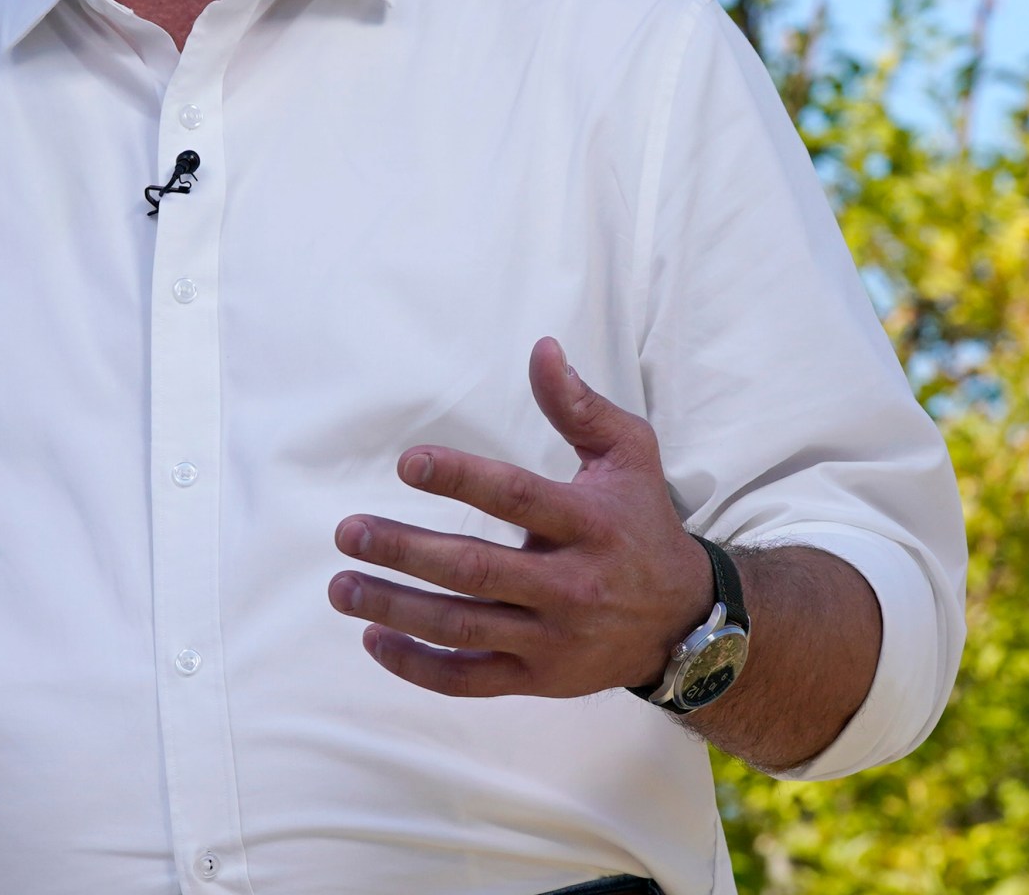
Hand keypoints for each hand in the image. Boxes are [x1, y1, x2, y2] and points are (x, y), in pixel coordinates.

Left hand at [328, 337, 715, 698]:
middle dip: (405, 551)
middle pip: (476, 571)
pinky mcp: (539, 678)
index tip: (407, 464)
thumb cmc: (642, 524)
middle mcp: (571, 585)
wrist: (686, 623)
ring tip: (341, 586)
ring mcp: (552, 638)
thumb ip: (580, 406)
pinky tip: (374, 638)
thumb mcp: (629, 457)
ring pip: (463, 627)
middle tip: (348, 533)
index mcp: (589, 523)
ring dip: (396, 608)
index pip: (517, 498)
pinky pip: (470, 678)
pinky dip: (418, 666)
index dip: (461, 479)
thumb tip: (542, 349)